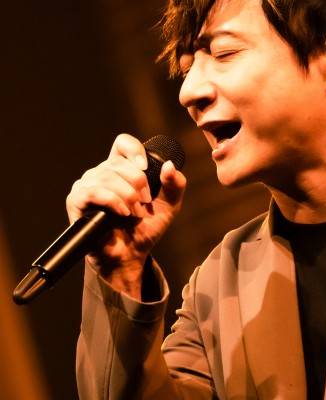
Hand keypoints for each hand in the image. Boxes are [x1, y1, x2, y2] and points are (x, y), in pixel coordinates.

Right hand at [66, 132, 185, 287]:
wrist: (130, 256)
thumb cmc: (144, 230)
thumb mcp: (168, 207)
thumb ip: (174, 185)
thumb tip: (170, 165)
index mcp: (121, 170)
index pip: (123, 144)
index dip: (135, 150)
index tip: (145, 167)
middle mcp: (102, 174)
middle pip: (120, 163)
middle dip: (138, 184)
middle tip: (144, 205)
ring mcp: (87, 185)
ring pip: (107, 176)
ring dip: (127, 197)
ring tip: (134, 214)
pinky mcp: (77, 201)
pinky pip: (93, 191)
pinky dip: (112, 201)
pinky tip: (122, 213)